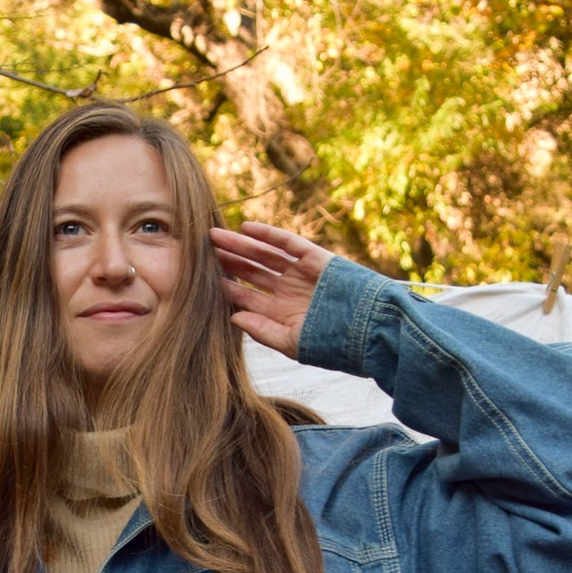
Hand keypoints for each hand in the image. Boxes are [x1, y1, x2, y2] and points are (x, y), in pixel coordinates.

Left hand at [209, 221, 332, 360]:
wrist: (371, 330)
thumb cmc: (332, 344)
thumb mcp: (292, 343)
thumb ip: (262, 331)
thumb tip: (233, 317)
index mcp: (280, 312)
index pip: (246, 297)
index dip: (225, 287)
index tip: (200, 280)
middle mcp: (287, 291)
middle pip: (250, 272)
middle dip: (228, 261)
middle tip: (201, 250)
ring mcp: (300, 273)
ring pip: (264, 255)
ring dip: (240, 245)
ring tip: (215, 236)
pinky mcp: (315, 258)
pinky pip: (287, 243)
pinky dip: (268, 234)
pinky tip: (246, 229)